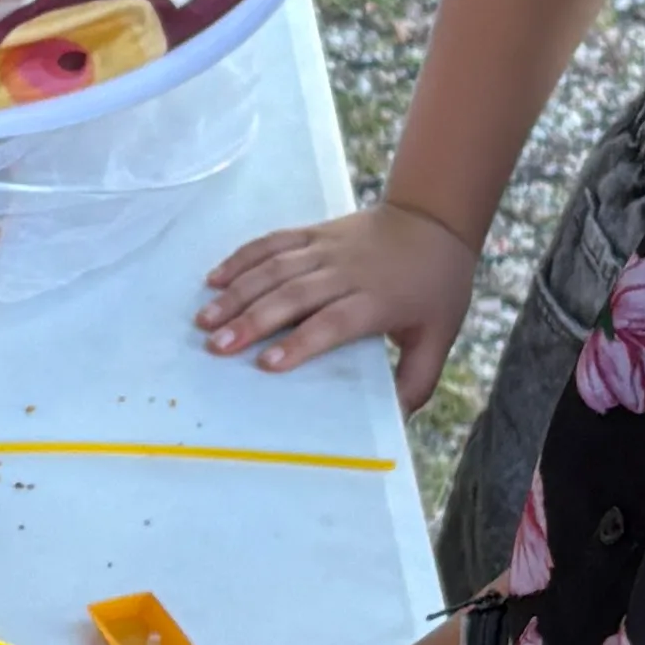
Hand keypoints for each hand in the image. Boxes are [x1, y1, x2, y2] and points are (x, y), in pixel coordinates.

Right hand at [197, 193, 476, 396]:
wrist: (434, 221)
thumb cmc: (436, 286)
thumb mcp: (439, 336)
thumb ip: (417, 380)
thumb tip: (396, 423)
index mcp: (376, 300)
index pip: (333, 322)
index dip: (299, 342)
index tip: (266, 365)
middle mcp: (346, 271)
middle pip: (293, 295)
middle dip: (251, 321)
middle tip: (216, 346)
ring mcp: (326, 248)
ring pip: (274, 268)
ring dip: (237, 293)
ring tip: (205, 319)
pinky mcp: (313, 232)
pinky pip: (272, 242)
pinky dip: (241, 258)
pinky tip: (213, 279)